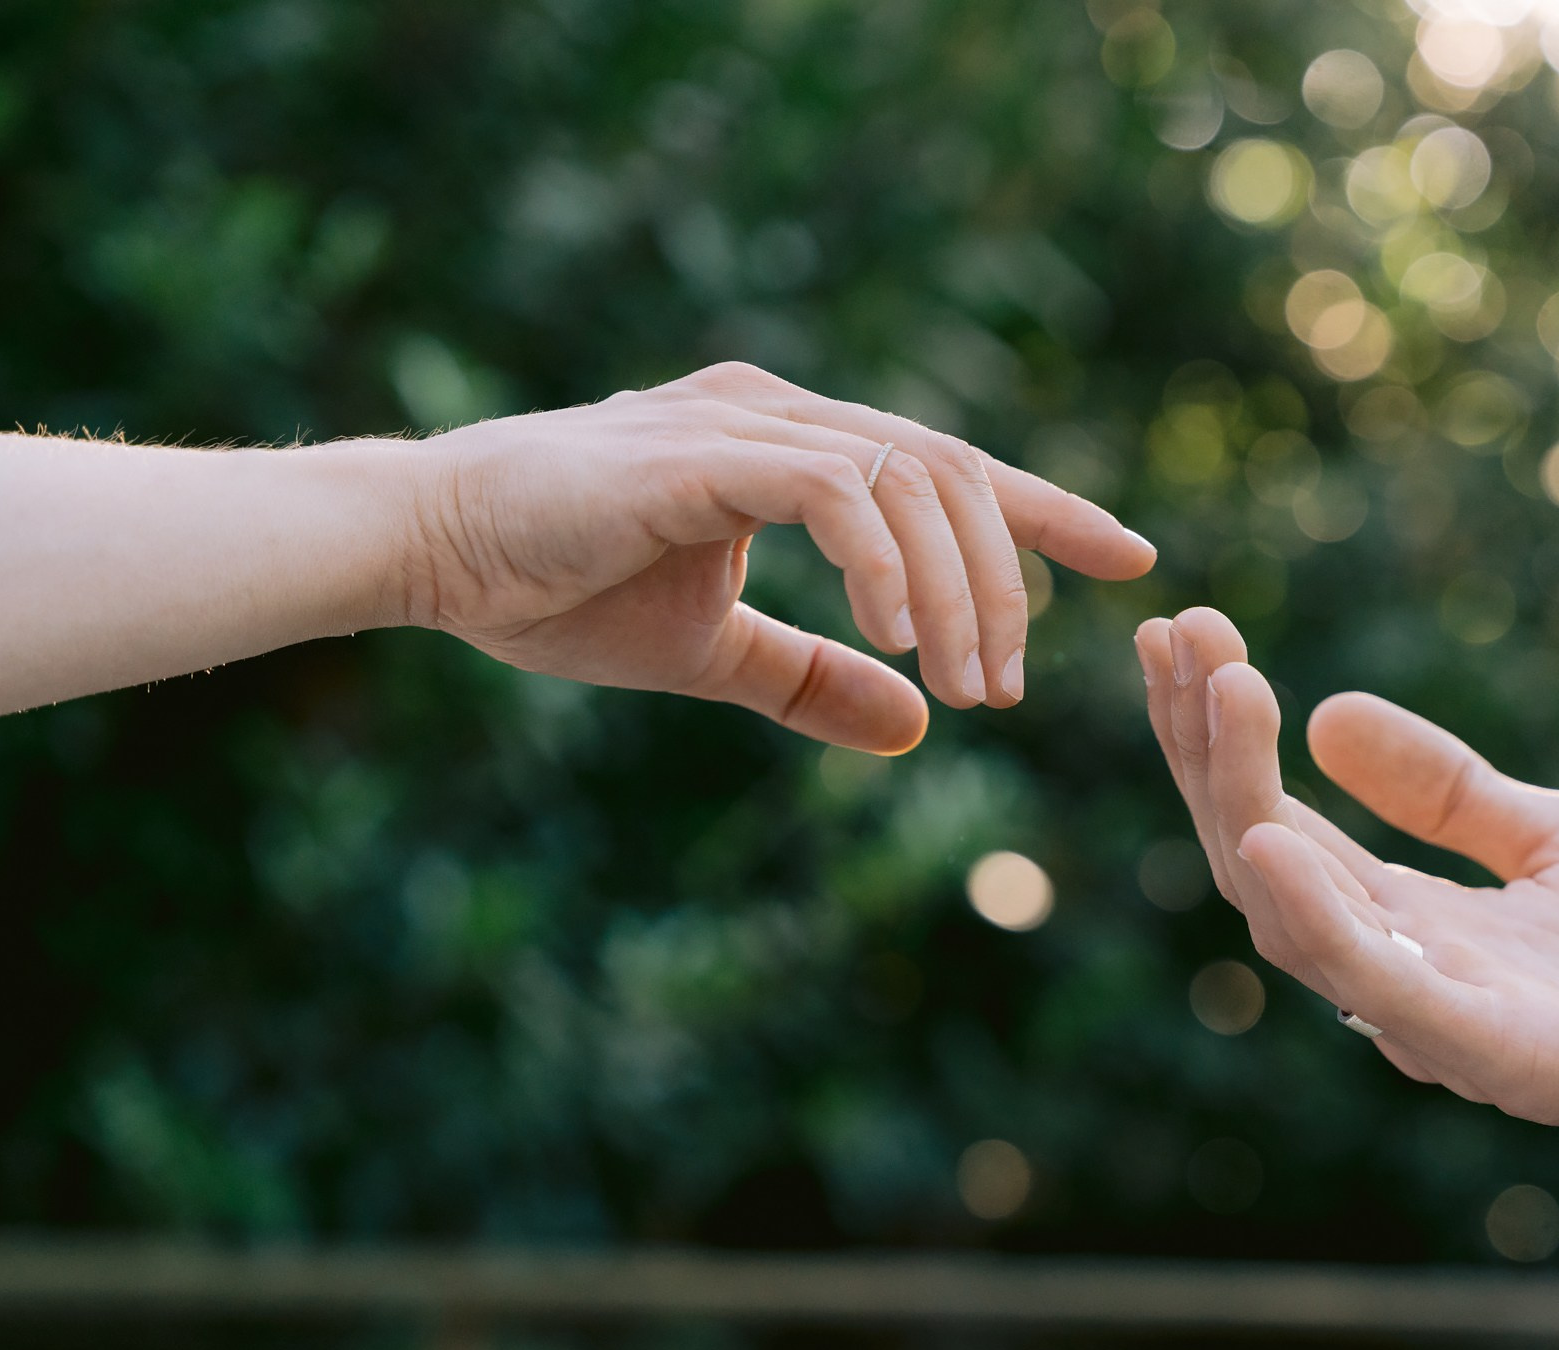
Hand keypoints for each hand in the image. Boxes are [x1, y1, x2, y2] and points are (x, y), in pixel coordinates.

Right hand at [400, 363, 1155, 753]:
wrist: (428, 555)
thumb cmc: (554, 593)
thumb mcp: (713, 656)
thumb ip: (813, 680)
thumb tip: (917, 729)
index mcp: (790, 445)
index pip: (948, 466)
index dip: (1045, 511)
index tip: (1130, 558)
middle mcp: (781, 412)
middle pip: (951, 471)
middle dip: (1009, 578)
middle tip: (1010, 688)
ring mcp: (745, 420)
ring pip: (911, 477)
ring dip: (959, 588)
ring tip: (968, 684)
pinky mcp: (703, 449)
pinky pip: (838, 490)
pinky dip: (887, 564)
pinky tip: (901, 640)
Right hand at [1136, 607, 1558, 1283]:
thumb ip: (1452, 795)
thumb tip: (1328, 718)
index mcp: (1424, 927)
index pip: (1285, 829)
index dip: (1225, 737)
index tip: (1187, 630)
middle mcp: (1416, 979)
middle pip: (1268, 868)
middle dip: (1210, 752)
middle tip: (1179, 634)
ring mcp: (1460, 1027)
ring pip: (1305, 927)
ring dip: (1245, 806)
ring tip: (1220, 693)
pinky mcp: (1521, 1063)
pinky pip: (1394, 996)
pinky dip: (1322, 924)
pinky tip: (1272, 839)